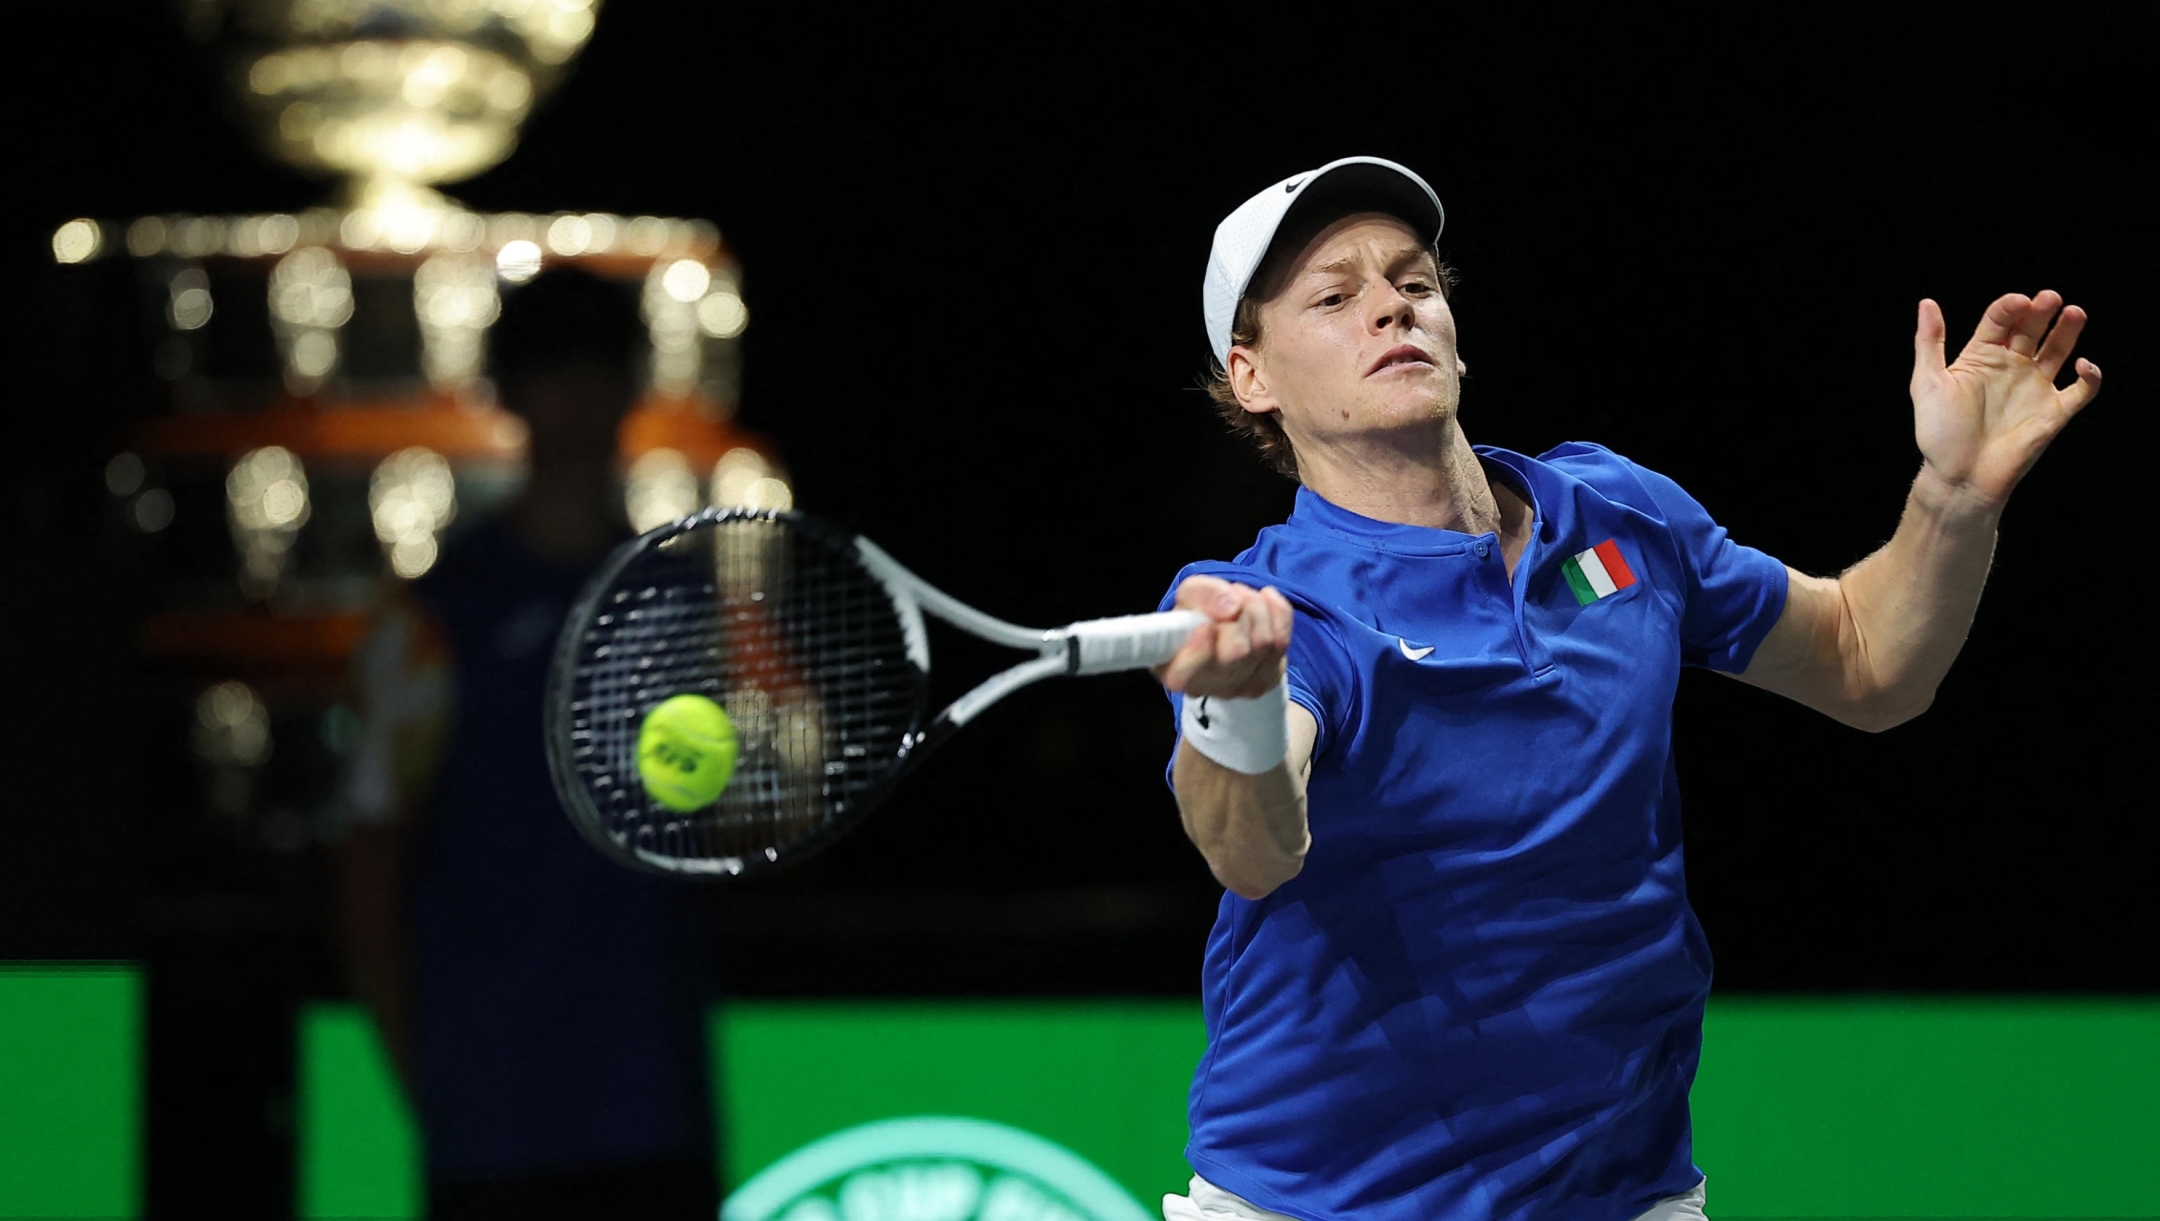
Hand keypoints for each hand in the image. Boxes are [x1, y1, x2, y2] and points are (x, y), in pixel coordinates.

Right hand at [1153, 575, 1291, 697]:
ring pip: (1265, 643)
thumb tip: (1232, 606)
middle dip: (1240, 611)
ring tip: (1244, 597)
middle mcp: (1207, 687)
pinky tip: (1265, 601)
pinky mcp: (1268, 680)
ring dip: (1257, 607)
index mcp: (1175, 672)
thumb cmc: (1196, 616)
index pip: (1188, 673)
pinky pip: (1283, 641)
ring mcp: (1241, 688)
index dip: (1200, 649)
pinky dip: (1278, 612)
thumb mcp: (1187, 596)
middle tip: (1232, 596)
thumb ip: (1201, 594)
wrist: (1220, 630)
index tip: (1206, 625)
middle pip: (1237, 652)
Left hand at [1911, 291, 2101, 507]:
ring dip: (2069, 331)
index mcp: (1982, 356)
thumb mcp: (1926, 383)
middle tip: (2050, 299)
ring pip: (2059, 350)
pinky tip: (2083, 365)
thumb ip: (1929, 342)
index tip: (2018, 302)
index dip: (2010, 307)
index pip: (2001, 320)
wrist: (1959, 477)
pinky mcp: (2054, 411)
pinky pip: (2081, 390)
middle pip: (2033, 329)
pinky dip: (2090, 376)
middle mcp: (2011, 367)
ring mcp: (2034, 387)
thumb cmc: (1939, 433)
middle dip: (2042, 311)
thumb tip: (1927, 302)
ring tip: (2074, 312)